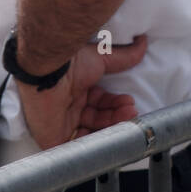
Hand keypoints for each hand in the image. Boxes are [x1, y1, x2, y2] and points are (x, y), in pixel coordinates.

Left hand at [19, 34, 147, 148]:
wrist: (48, 72)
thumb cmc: (70, 63)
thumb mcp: (101, 58)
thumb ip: (122, 56)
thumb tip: (142, 43)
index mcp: (76, 90)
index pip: (100, 103)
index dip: (116, 105)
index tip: (130, 102)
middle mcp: (69, 107)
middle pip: (98, 119)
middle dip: (117, 116)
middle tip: (131, 111)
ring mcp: (60, 124)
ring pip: (90, 134)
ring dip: (110, 128)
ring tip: (126, 119)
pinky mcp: (53, 139)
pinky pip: (74, 148)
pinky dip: (92, 144)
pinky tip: (107, 136)